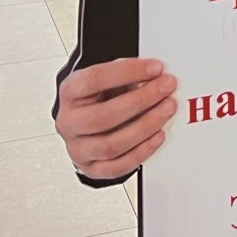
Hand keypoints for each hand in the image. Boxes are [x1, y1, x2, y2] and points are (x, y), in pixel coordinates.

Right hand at [55, 57, 178, 180]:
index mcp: (70, 92)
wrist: (87, 121)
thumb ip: (128, 76)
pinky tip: (158, 136)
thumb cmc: (101, 96)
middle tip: (166, 88)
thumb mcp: (109, 78)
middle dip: (141, 100)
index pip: (94, 80)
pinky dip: (141, 152)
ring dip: (145, 127)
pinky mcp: (91, 168)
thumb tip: (156, 77)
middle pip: (103, 116)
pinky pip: (117, 167)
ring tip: (166, 109)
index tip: (155, 68)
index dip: (128, 72)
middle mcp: (69, 122)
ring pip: (111, 145)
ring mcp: (78, 148)